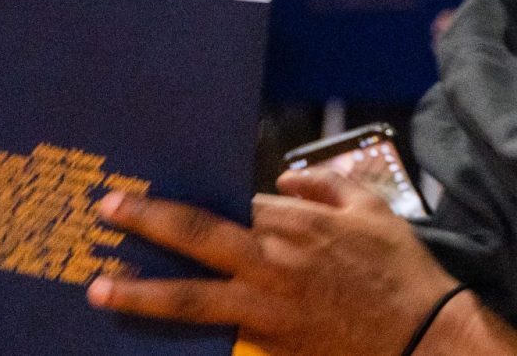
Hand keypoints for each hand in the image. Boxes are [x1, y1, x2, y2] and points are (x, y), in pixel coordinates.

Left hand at [88, 169, 460, 355]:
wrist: (418, 332)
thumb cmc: (399, 267)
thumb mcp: (373, 210)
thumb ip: (326, 186)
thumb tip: (282, 178)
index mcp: (300, 223)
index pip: (240, 201)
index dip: (210, 196)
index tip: (181, 194)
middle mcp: (273, 261)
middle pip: (199, 234)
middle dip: (149, 219)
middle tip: (108, 207)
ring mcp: (264, 306)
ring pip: (189, 296)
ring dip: (139, 289)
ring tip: (98, 285)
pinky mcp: (265, 340)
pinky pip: (212, 330)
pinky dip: (178, 327)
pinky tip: (149, 325)